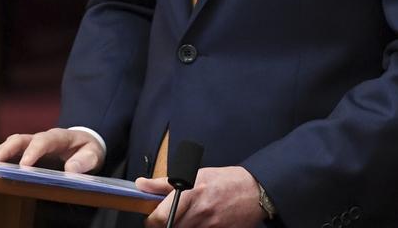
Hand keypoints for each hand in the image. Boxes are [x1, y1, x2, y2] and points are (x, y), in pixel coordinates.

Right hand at [0, 128, 104, 173]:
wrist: (84, 142)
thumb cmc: (88, 149)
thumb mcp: (94, 154)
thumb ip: (85, 160)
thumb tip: (71, 168)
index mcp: (59, 137)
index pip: (44, 141)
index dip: (34, 152)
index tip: (24, 165)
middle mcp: (41, 137)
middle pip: (21, 139)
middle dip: (6, 151)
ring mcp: (31, 142)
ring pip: (10, 144)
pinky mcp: (25, 149)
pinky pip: (8, 151)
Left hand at [137, 166, 263, 227]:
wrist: (256, 192)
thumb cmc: (226, 180)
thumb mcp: (195, 174)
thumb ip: (165, 183)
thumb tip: (141, 185)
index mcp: (191, 193)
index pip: (160, 218)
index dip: (152, 221)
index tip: (153, 219)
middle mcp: (199, 212)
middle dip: (167, 225)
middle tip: (173, 217)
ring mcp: (210, 227)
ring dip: (183, 226)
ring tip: (190, 218)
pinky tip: (203, 224)